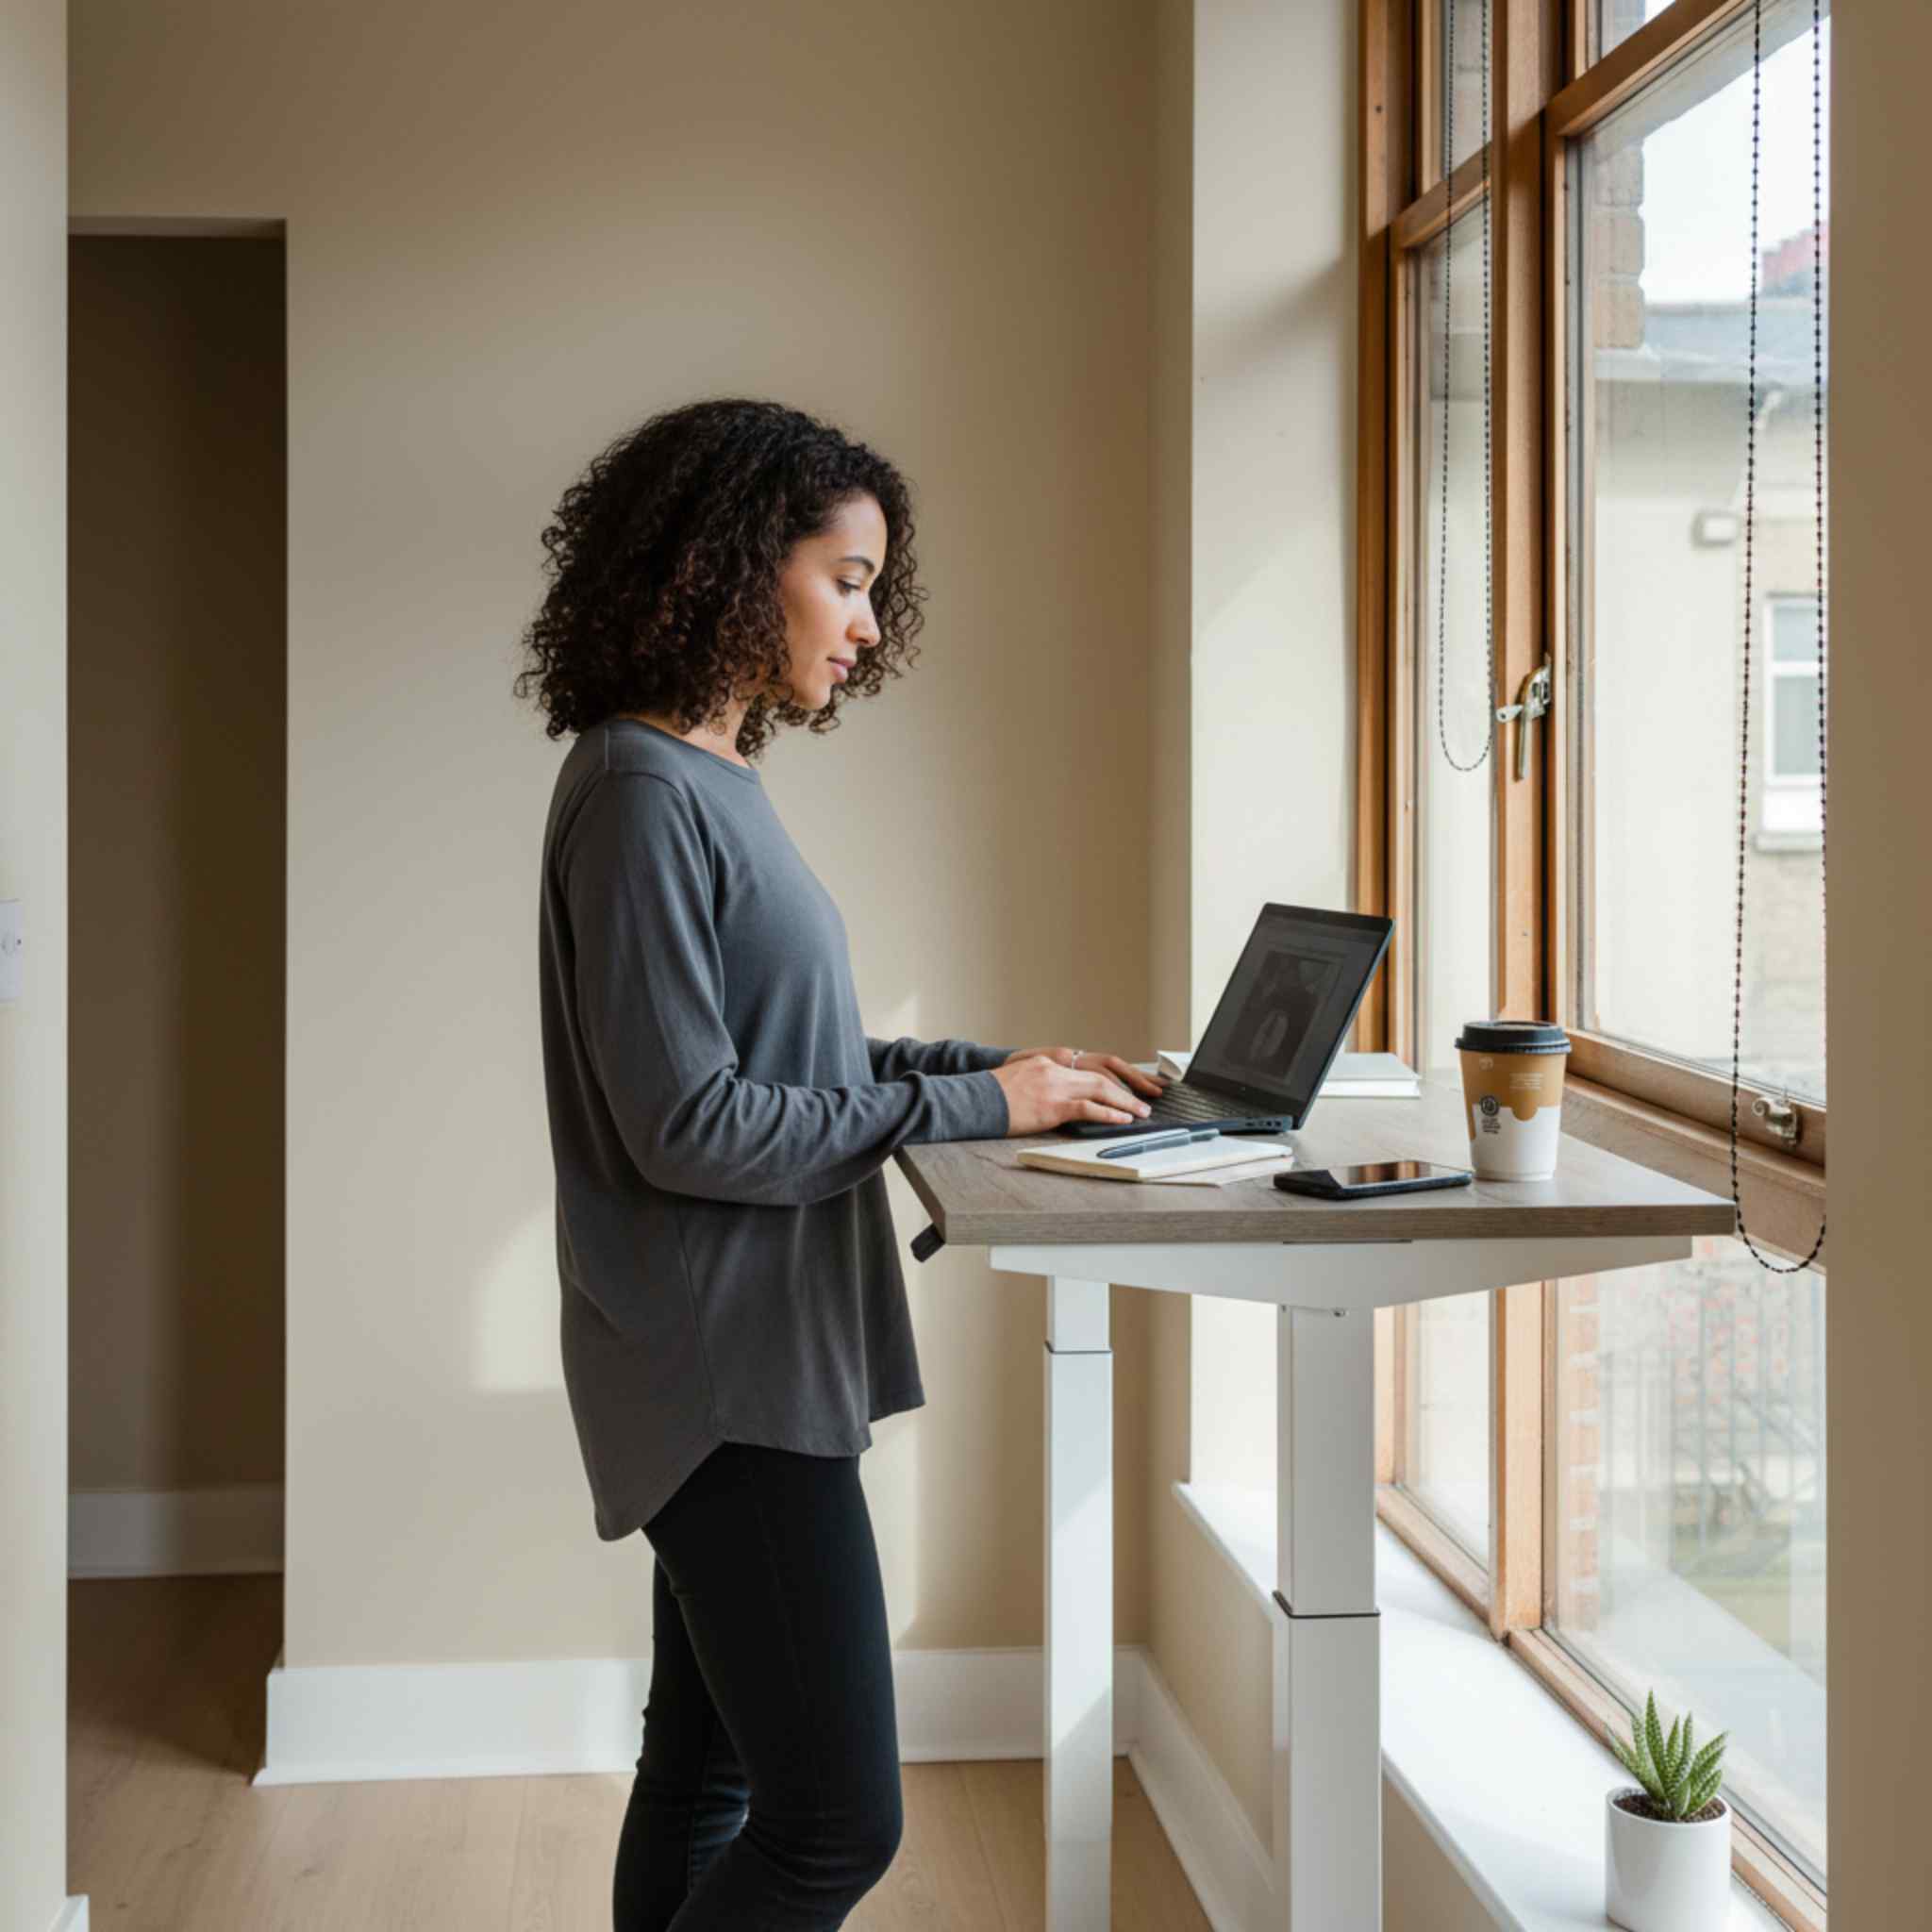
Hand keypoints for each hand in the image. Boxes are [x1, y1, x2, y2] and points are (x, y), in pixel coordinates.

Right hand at [991, 1046, 1163, 1136]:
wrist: (972, 1099)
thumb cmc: (991, 1096)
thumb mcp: (1021, 1081)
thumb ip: (1044, 1084)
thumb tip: (1063, 1100)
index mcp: (1049, 1062)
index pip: (1091, 1067)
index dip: (1116, 1077)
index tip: (1132, 1086)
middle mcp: (1056, 1069)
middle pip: (1103, 1075)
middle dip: (1129, 1088)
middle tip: (1146, 1100)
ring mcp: (1055, 1086)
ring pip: (1101, 1090)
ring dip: (1125, 1103)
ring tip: (1141, 1113)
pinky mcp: (1052, 1105)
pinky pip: (1088, 1108)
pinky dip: (1109, 1114)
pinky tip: (1122, 1120)